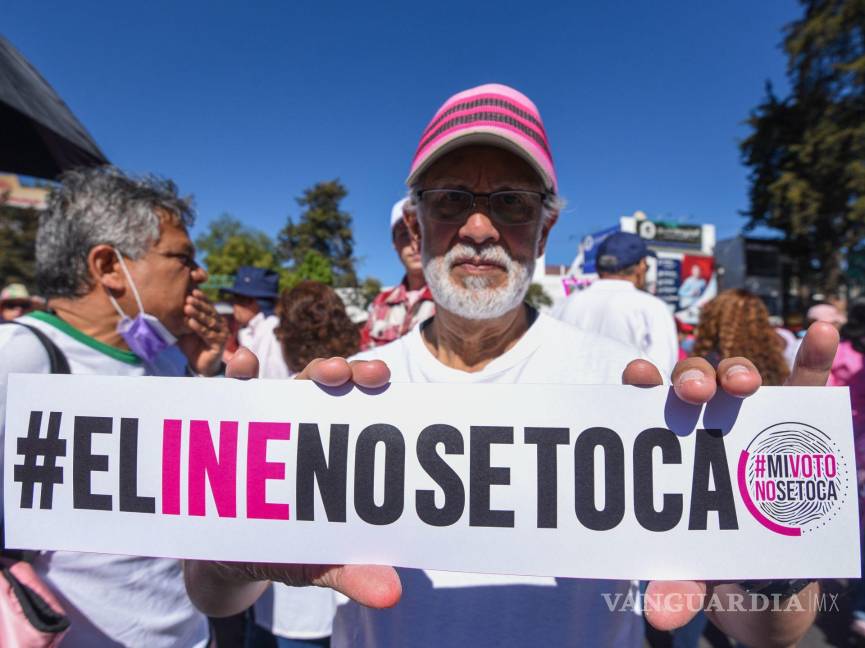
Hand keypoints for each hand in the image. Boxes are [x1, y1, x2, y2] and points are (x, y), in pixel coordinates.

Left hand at [177, 290, 227, 376]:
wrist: (199, 365)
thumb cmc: (192, 346)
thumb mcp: (186, 330)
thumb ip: (183, 319)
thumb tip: (169, 307)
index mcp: (214, 319)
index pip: (208, 306)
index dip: (202, 298)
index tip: (192, 290)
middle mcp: (221, 324)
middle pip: (210, 312)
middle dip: (199, 304)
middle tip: (189, 297)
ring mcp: (222, 334)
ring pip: (209, 321)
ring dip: (198, 314)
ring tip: (187, 308)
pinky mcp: (220, 343)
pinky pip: (208, 334)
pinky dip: (199, 327)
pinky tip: (190, 322)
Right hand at [183, 351, 400, 617]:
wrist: (226, 560)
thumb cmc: (284, 552)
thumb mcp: (316, 563)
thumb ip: (350, 572)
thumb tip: (393, 595)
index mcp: (333, 451)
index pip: (359, 410)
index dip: (373, 389)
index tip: (385, 378)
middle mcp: (302, 428)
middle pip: (326, 387)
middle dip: (341, 371)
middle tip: (352, 373)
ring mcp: (263, 424)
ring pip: (285, 386)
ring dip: (295, 370)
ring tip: (314, 369)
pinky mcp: (223, 427)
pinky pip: (227, 395)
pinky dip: (234, 375)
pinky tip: (240, 363)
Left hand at [623, 321, 837, 639]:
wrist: (763, 581)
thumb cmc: (711, 564)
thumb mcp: (691, 574)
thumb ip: (675, 585)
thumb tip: (661, 613)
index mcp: (665, 449)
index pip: (644, 405)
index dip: (640, 383)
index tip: (637, 375)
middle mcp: (704, 424)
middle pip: (692, 385)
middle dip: (690, 379)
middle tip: (689, 393)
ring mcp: (749, 422)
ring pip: (742, 381)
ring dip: (739, 372)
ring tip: (743, 384)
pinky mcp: (795, 428)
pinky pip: (806, 388)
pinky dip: (813, 358)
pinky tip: (823, 331)